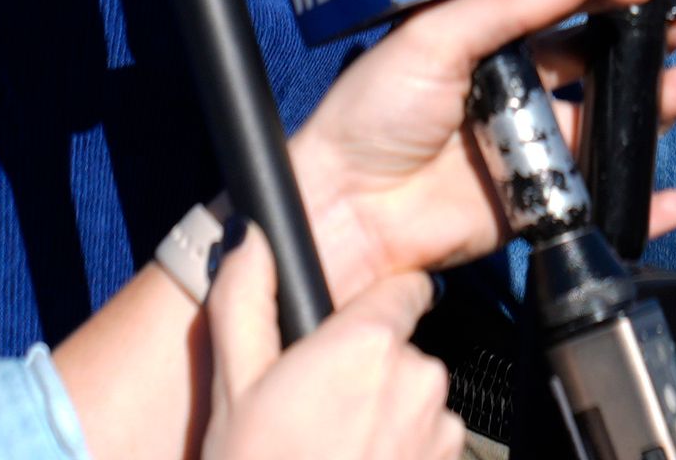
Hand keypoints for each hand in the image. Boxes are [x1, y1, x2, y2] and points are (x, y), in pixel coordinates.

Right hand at [192, 240, 460, 459]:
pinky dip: (400, 456)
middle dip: (369, 372)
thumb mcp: (235, 386)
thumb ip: (245, 299)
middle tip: (318, 413)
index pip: (402, 289)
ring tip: (333, 453)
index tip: (348, 331)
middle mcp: (418, 378)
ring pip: (418, 401)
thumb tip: (254, 238)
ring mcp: (440, 432)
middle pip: (404, 350)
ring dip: (386, 419)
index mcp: (367, 343)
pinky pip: (430, 446)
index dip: (374, 307)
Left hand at [290, 0, 675, 304]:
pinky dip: (641, 202)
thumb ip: (510, 4)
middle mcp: (512, 85)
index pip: (557, 0)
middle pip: (595, 57)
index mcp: (484, 35)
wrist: (347, 210)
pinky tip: (672, 197)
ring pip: (605, 121)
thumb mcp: (434, 37)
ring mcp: (527, 144)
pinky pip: (596, 196)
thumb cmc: (373, 112)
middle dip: (644, 40)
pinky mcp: (534, 200)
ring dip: (649, 106)